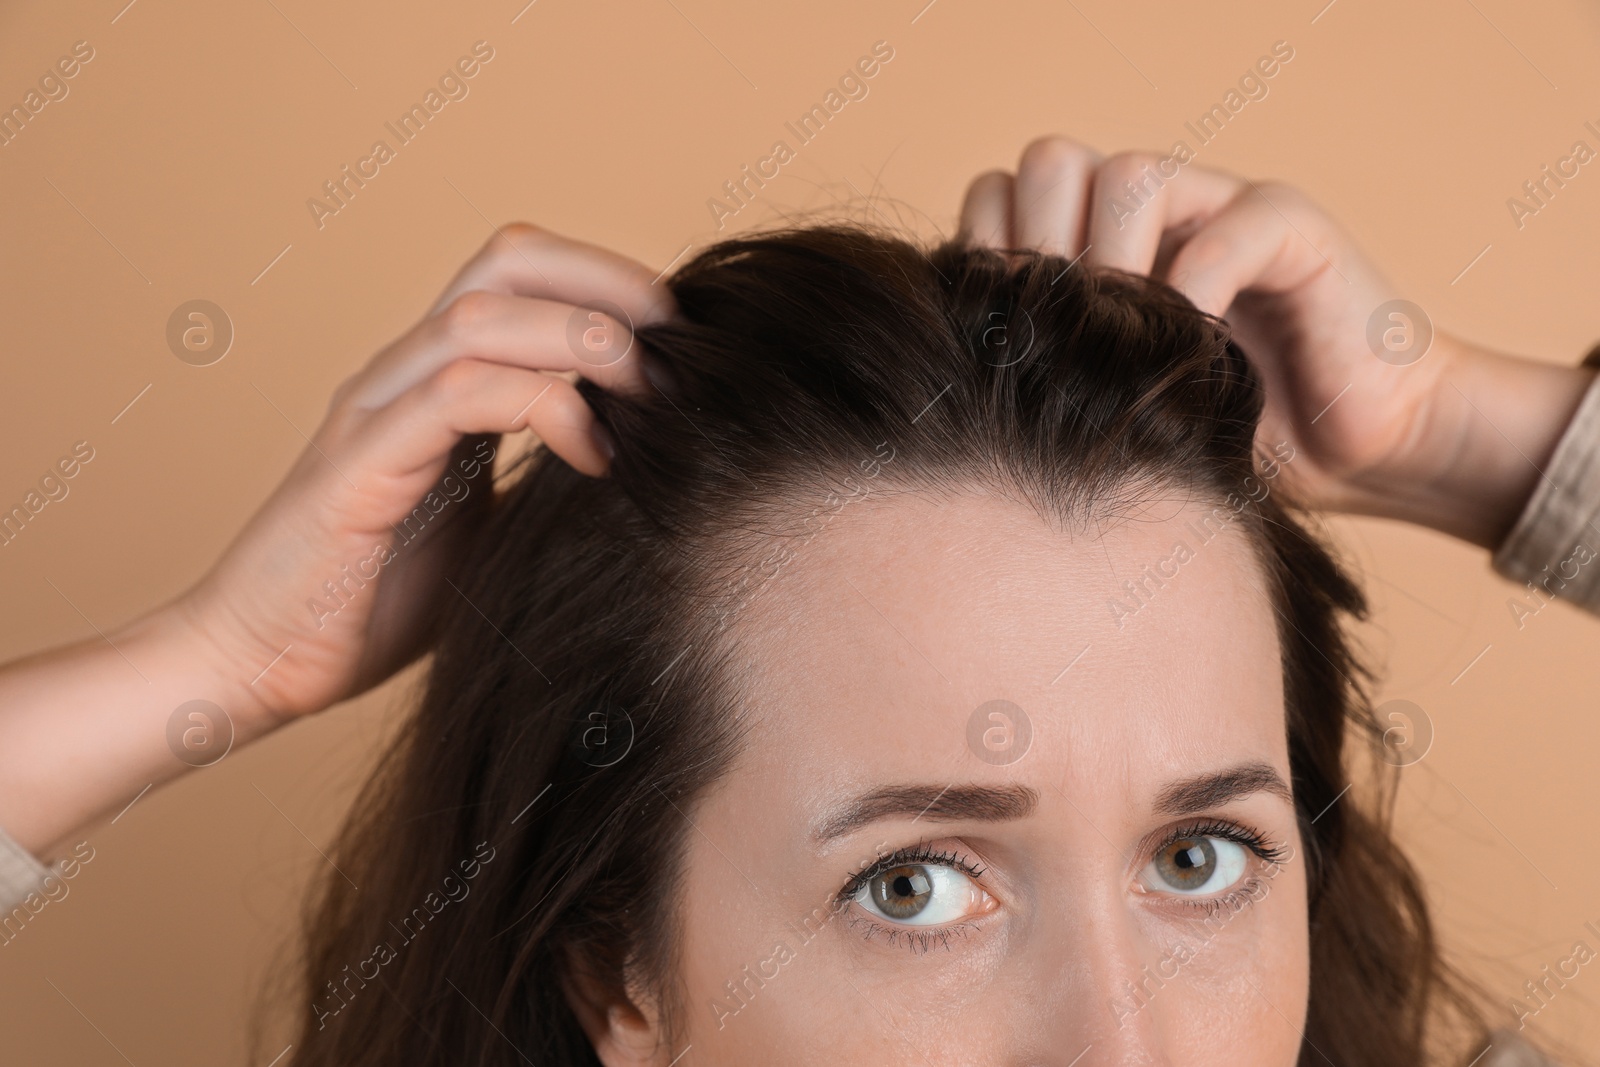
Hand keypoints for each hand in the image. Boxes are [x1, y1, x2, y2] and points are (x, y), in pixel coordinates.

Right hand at [174, 223, 672, 729]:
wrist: (260, 664)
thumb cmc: (376, 601)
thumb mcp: (491, 523)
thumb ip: (543, 476)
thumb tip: (648, 460)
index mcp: (438, 379)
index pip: (524, 274)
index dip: (609, 281)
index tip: (685, 338)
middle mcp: (404, 375)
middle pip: (507, 258)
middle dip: (608, 284)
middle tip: (681, 345)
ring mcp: (375, 413)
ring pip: (482, 317)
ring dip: (584, 340)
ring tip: (651, 394)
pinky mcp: (359, 468)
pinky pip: (455, 398)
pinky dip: (540, 406)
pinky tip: (594, 455)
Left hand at [957, 136, 1593, 546]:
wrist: (1356, 454)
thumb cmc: (1224, 441)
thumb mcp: (1111, 414)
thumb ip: (1046, 373)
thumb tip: (951, 377)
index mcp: (1093, 245)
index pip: (1000, 199)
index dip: (988, 259)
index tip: (1001, 341)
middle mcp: (1149, 215)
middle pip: (1050, 164)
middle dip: (1040, 248)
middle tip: (1060, 339)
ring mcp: (1218, 209)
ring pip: (1128, 175)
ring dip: (1112, 260)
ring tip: (1126, 343)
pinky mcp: (1291, 230)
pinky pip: (1228, 222)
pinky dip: (1197, 285)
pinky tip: (1195, 351)